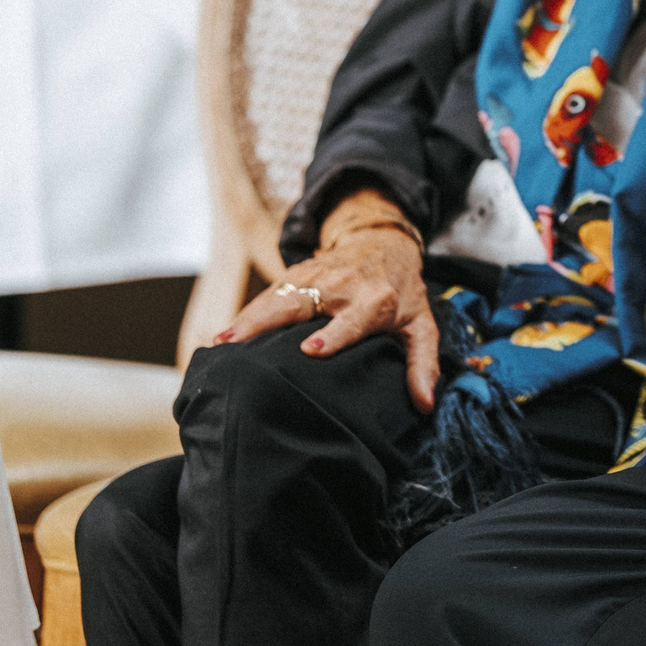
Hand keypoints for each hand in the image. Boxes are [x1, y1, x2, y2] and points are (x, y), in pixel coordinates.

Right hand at [217, 188, 438, 410]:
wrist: (385, 242)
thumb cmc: (403, 292)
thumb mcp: (422, 325)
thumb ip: (423, 363)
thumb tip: (425, 403)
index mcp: (375, 301)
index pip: (351, 320)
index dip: (332, 335)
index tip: (310, 350)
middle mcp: (343, 286)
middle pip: (302, 303)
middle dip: (269, 321)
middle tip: (238, 344)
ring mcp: (317, 275)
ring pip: (279, 295)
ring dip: (248, 317)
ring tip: (220, 343)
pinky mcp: (298, 272)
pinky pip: (270, 293)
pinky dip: (247, 312)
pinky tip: (224, 335)